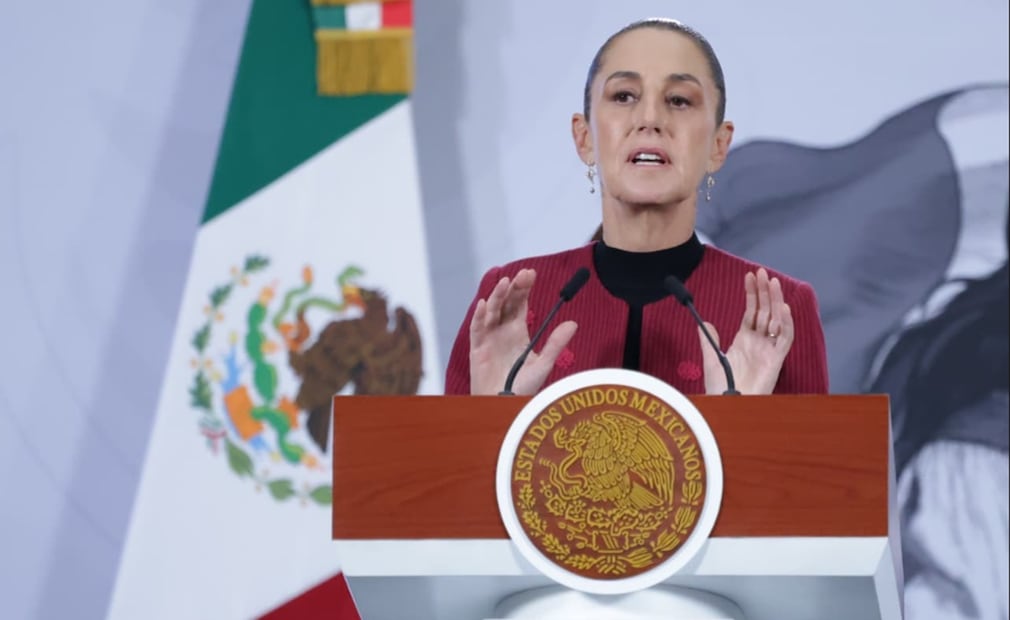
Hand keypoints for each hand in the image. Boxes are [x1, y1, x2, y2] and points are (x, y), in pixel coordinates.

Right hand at [469, 268, 577, 394]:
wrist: (504, 405)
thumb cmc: (522, 388)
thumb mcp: (543, 364)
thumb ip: (555, 344)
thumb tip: (573, 323)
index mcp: (517, 331)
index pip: (520, 303)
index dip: (524, 288)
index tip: (531, 273)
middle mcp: (502, 330)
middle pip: (506, 302)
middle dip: (514, 287)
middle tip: (523, 274)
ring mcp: (489, 337)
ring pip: (491, 311)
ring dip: (497, 296)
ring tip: (506, 283)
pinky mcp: (477, 348)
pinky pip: (476, 329)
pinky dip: (478, 316)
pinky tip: (483, 304)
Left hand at [699, 268, 793, 394]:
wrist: (727, 404)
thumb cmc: (720, 387)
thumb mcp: (712, 359)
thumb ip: (708, 340)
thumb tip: (702, 322)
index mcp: (745, 340)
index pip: (751, 311)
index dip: (751, 294)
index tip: (749, 276)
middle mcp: (759, 342)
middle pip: (765, 311)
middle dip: (764, 292)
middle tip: (763, 272)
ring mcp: (768, 349)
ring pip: (776, 320)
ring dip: (775, 301)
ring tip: (772, 282)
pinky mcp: (776, 360)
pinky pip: (785, 339)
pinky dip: (786, 323)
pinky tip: (782, 308)